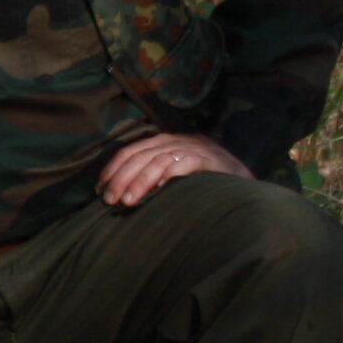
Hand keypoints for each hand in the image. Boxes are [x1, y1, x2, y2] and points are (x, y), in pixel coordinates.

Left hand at [98, 130, 248, 206]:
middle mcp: (174, 141)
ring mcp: (191, 148)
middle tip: (109, 200)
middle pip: (139, 156)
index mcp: (162, 142)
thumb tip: (119, 196)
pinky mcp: (208, 159)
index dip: (112, 169)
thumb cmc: (202, 181)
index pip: (129, 151)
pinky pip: (183, 164)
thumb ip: (150, 178)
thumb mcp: (172, 173)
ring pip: (157, 160)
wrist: (242, 180)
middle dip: (121, 178)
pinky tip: (158, 191)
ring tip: (127, 201)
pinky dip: (168, 176)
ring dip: (139, 181)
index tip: (100, 190)